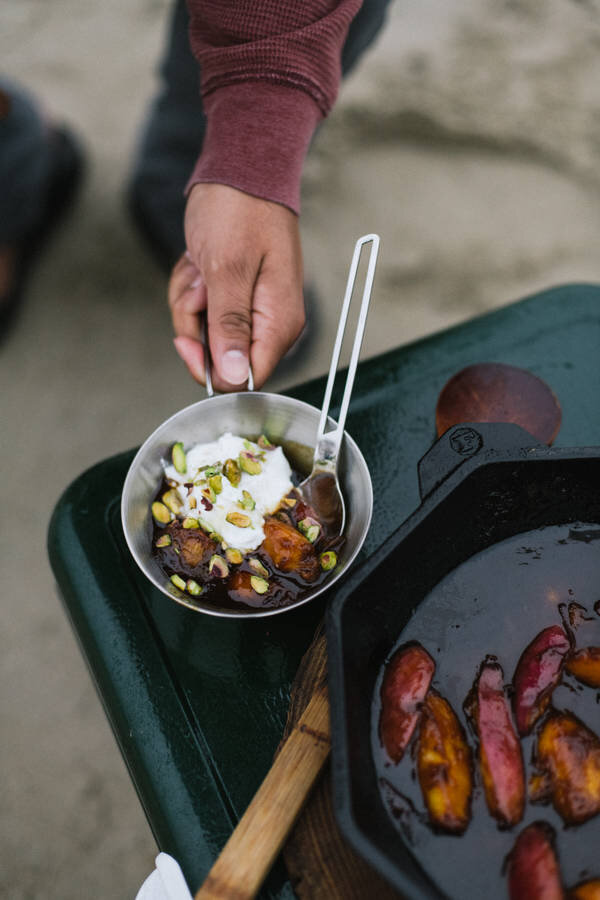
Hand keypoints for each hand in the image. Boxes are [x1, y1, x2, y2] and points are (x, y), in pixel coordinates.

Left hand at [168, 183, 304, 391]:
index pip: (246, 379)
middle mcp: (269, 323)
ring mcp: (251, 310)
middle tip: (199, 284)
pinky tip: (198, 261)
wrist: (241, 169)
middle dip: (195, 323)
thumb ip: (230, 327)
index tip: (186, 337)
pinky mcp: (234, 297)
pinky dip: (191, 287)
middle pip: (219, 358)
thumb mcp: (227, 269)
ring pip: (203, 333)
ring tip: (200, 265)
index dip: (210, 368)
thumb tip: (237, 376)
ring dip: (189, 300)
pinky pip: (200, 312)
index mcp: (278, 323)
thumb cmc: (240, 210)